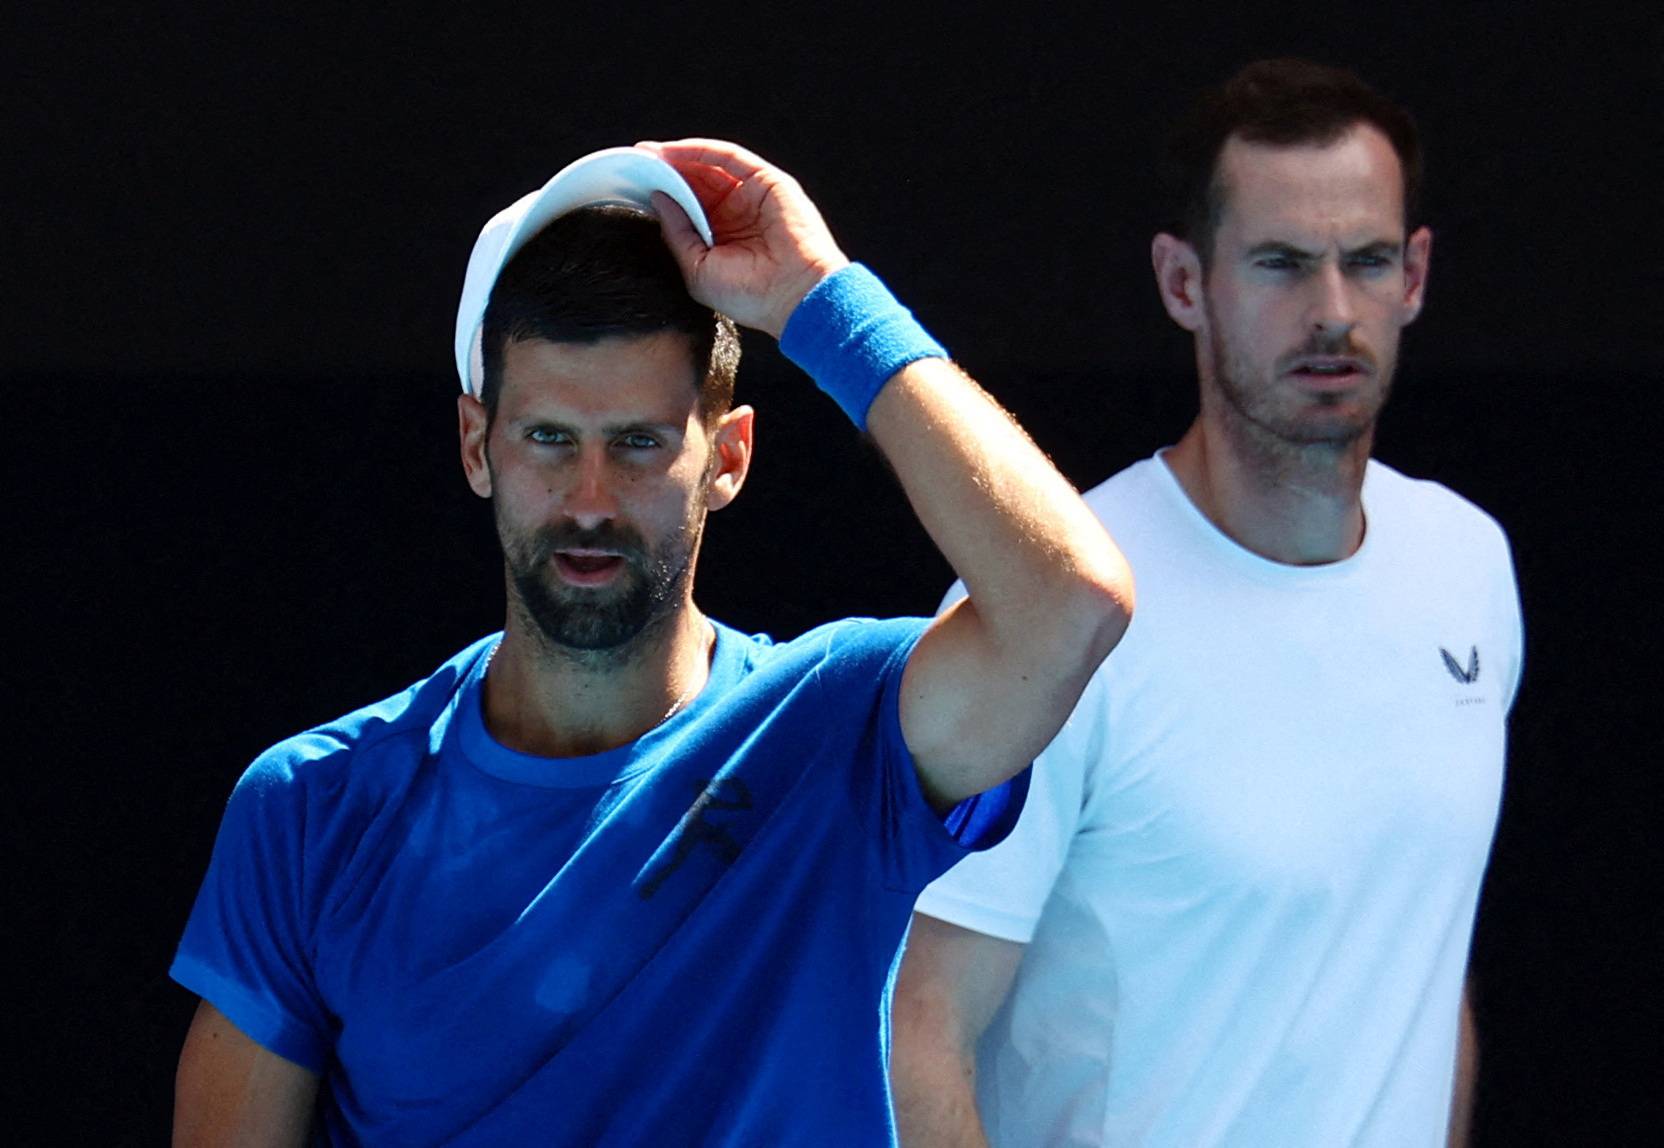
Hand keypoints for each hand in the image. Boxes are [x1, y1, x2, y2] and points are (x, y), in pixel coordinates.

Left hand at [636, 138, 848, 338]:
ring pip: (709, 167)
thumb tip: (656, 199)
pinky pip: (728, 157)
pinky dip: (700, 151)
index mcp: (722, 240)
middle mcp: (736, 215)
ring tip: (647, 154)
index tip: (632, 186)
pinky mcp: (767, 182)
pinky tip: (673, 152)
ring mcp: (752, 197)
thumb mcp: (697, 269)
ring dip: (678, 158)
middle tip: (634, 161)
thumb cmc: (749, 295)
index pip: (687, 209)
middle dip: (665, 172)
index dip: (662, 195)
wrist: (794, 296)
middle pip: (695, 184)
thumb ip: (676, 233)